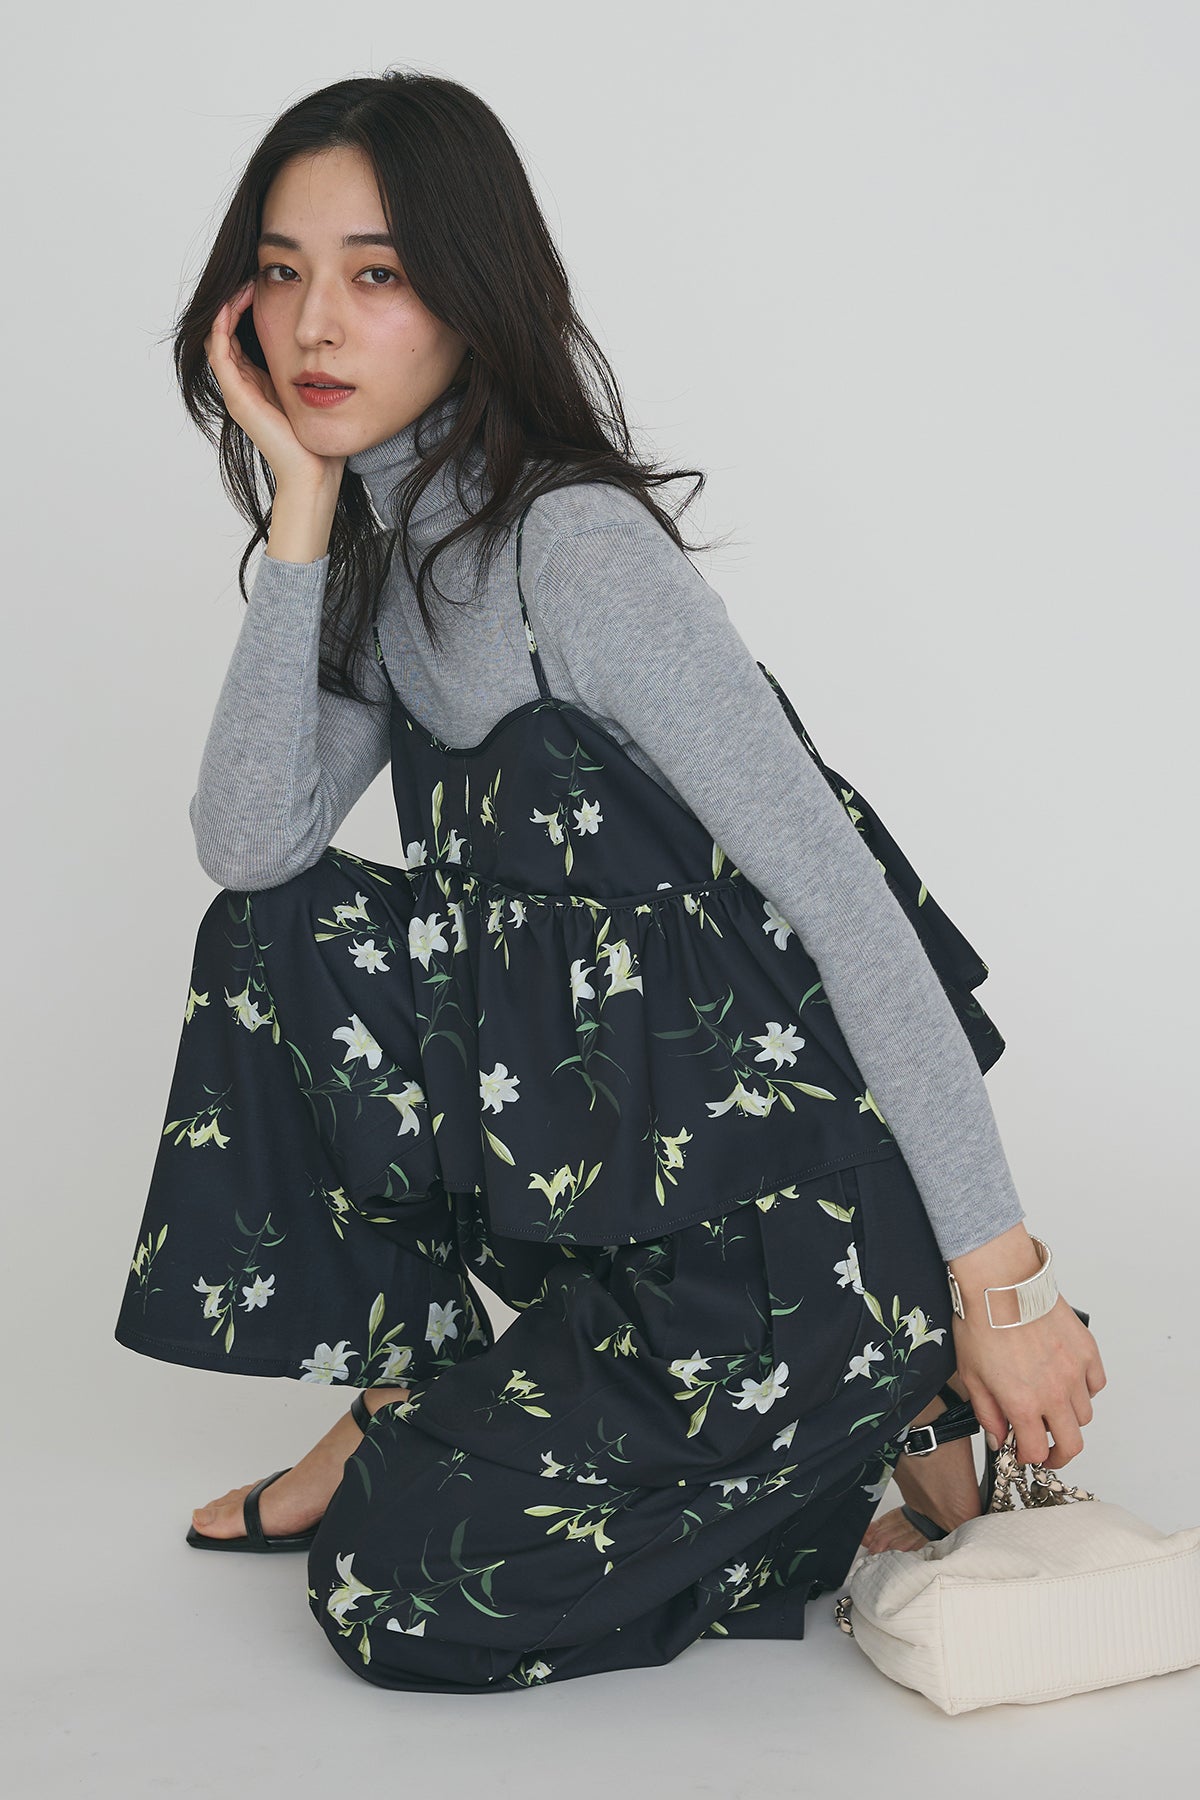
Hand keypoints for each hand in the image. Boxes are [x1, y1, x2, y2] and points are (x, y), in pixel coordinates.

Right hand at [203, 281, 344, 489]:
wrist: (315, 472)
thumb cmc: (321, 439)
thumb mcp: (318, 391)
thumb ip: (316, 367)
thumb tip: (333, 339)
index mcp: (260, 383)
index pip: (243, 335)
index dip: (249, 307)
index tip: (267, 283)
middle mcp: (244, 385)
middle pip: (227, 331)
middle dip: (237, 301)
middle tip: (252, 274)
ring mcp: (237, 391)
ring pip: (219, 335)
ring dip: (229, 305)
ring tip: (246, 282)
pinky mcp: (237, 397)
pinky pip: (220, 349)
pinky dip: (225, 322)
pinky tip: (242, 300)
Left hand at [950, 1289, 1105, 1470]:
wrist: (1002, 1284)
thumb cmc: (982, 1322)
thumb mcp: (971, 1375)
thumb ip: (987, 1413)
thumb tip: (998, 1437)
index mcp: (1024, 1403)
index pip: (1037, 1451)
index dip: (1029, 1457)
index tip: (1023, 1452)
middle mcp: (1055, 1393)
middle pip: (1072, 1443)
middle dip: (1058, 1453)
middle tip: (1048, 1450)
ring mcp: (1075, 1372)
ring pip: (1085, 1415)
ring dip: (1068, 1418)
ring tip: (1050, 1406)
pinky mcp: (1086, 1351)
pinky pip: (1096, 1385)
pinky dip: (1085, 1390)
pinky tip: (1068, 1382)